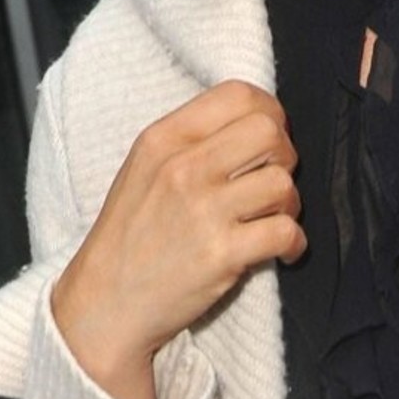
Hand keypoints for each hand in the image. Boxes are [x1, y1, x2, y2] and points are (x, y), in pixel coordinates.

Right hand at [51, 80, 305, 398]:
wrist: (104, 304)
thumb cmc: (130, 236)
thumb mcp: (144, 169)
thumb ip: (193, 140)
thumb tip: (259, 122)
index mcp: (163, 139)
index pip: (238, 94)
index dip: (269, 112)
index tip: (270, 139)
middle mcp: (182, 168)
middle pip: (269, 131)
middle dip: (284, 155)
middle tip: (270, 181)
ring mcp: (202, 211)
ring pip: (282, 182)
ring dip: (288, 204)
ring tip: (271, 219)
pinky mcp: (221, 255)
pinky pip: (285, 231)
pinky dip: (294, 243)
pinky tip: (282, 250)